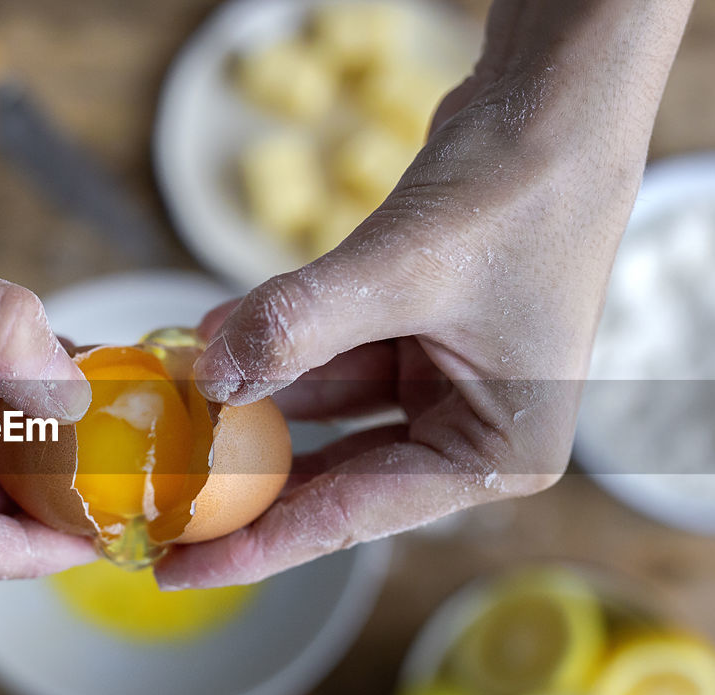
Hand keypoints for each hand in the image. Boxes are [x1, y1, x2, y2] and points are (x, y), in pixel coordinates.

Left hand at [154, 0, 692, 589]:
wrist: (556, 105)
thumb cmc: (520, 192)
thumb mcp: (402, 269)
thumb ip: (298, 326)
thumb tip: (205, 376)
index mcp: (495, 454)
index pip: (351, 517)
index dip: (256, 544)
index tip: (177, 569)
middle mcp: (470, 433)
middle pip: (331, 478)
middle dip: (243, 481)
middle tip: (158, 510)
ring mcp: (441, 387)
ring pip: (322, 416)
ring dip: (248, 404)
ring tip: (169, 415)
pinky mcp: (413, 341)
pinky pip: (325, 363)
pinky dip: (272, 353)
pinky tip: (214, 347)